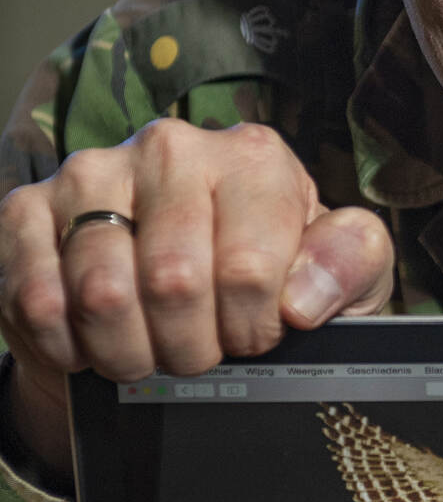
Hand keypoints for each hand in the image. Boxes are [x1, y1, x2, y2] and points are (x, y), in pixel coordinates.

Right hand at [0, 120, 394, 475]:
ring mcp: (91, 173)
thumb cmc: (275, 280)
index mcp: (252, 158)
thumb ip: (351, 263)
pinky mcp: (27, 210)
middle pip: (172, 283)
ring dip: (130, 352)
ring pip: (102, 295)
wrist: (191, 292)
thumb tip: (304, 297)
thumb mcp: (344, 272)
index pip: (249, 269)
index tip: (254, 337)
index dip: (252, 329)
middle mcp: (169, 149)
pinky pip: (38, 299)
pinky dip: (71, 346)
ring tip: (152, 350)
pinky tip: (97, 342)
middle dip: (191, 348)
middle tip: (200, 352)